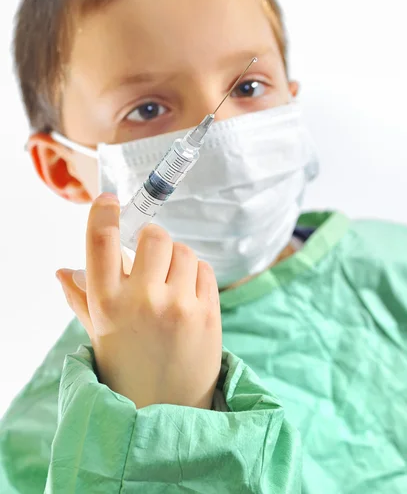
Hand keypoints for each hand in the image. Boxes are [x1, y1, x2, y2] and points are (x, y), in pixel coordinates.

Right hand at [56, 192, 221, 409]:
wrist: (170, 411)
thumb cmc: (128, 369)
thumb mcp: (100, 335)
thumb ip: (82, 300)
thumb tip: (62, 270)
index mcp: (107, 305)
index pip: (101, 243)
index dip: (104, 213)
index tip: (109, 200)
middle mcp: (142, 301)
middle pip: (153, 236)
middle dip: (152, 240)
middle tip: (150, 257)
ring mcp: (179, 306)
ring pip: (183, 251)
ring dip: (176, 258)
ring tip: (170, 283)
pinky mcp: (209, 313)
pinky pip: (205, 269)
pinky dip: (196, 274)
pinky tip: (188, 295)